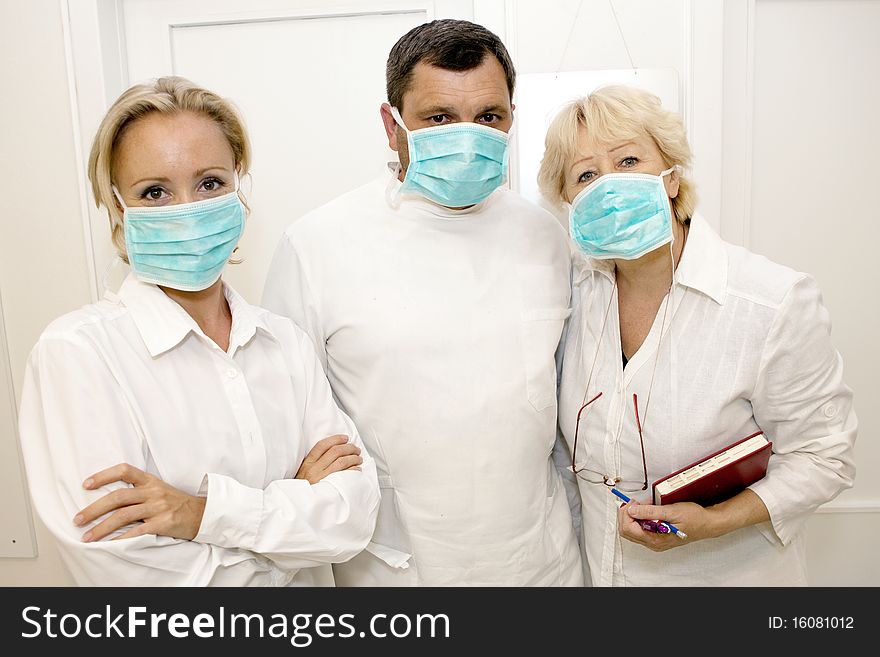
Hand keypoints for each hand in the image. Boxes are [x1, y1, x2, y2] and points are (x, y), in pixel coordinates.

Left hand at [74, 463, 205, 541]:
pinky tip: (110, 545)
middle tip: (77, 519)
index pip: (125, 470)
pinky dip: (121, 539)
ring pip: (123, 515)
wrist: (202, 514)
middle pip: (118, 496)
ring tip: (87, 537)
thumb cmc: (176, 503)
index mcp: (150, 481)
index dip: (104, 475)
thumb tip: (108, 499)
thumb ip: (138, 491)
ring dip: (101, 528)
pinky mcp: (163, 523)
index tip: (86, 485)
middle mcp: (153, 491)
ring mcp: (158, 507)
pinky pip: (137, 531)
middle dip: (94, 509)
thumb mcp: (159, 489)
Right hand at [295, 434, 362, 483]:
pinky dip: (354, 470)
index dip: (335, 439)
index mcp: (307, 464)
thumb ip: (314, 463)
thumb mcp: (303, 473)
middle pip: (335, 452)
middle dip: (348, 448)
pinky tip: (357, 469)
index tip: (345, 438)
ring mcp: (322, 479)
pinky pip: (346, 475)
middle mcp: (314, 470)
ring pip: (341, 462)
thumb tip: (333, 451)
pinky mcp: (330, 488)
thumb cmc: (305, 489)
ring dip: (353, 458)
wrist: (300, 507)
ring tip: (359, 459)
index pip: (322, 446)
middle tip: (356, 449)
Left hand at [617, 500, 714, 550]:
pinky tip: (648, 510)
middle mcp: (653, 543)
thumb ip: (650, 511)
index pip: (627, 529)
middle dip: (627, 514)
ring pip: (632, 530)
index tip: (632, 502)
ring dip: (634, 515)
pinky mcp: (657, 537)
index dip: (626, 513)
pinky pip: (641, 528)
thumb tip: (632, 510)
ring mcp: (655, 541)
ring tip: (644, 505)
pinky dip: (640, 517)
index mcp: (655, 539)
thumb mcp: (671, 511)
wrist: (707, 524)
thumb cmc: (694, 518)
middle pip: (626, 531)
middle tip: (635, 502)